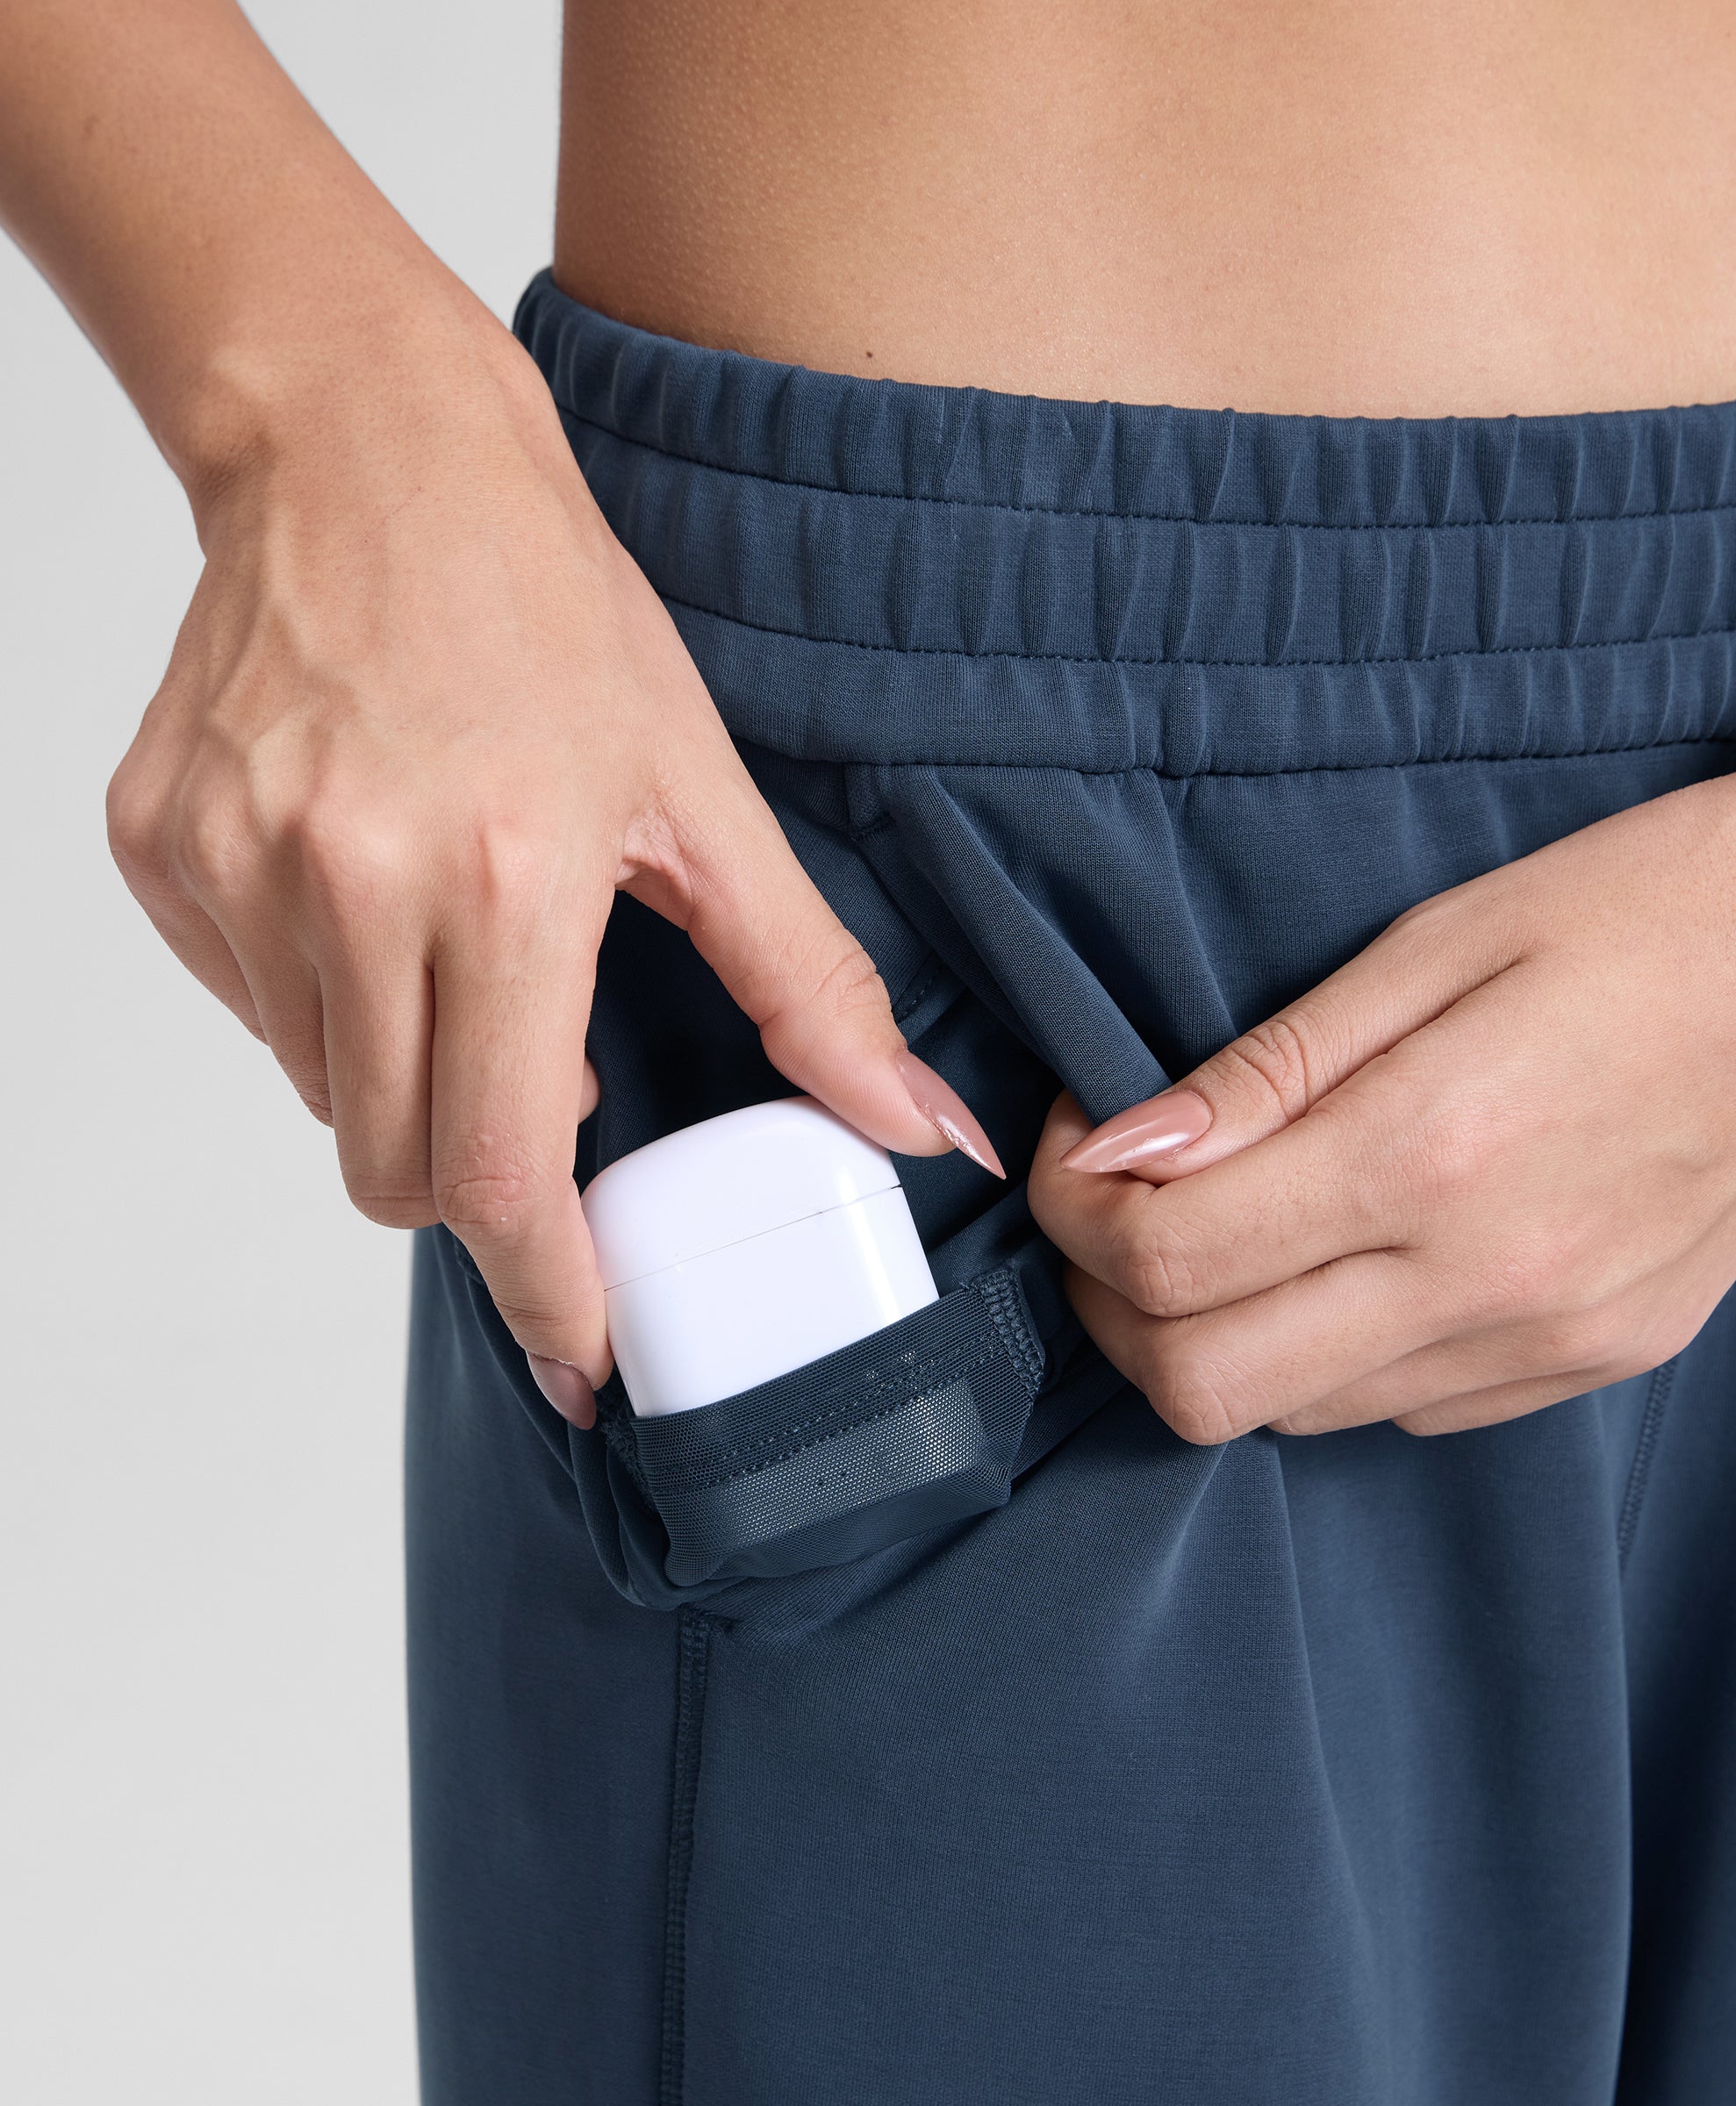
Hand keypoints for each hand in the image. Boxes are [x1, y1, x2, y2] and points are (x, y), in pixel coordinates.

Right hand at [107, 316, 997, 1425]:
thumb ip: (807, 984)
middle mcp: (349, 884)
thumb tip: (909, 1124)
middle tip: (535, 1094)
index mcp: (503, 882)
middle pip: (398, 1171)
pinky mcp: (163, 847)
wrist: (362, 449)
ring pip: (321, 1095)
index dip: (545, 1295)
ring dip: (401, 1072)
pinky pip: (249, 1005)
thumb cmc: (545, 608)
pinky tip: (368, 887)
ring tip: (452, 939)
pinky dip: (320, 996)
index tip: (580, 1362)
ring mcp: (237, 866)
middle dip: (476, 1182)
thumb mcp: (703, 796)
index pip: (502, 1174)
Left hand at [1029, 768, 1735, 1439]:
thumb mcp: (1439, 943)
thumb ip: (1267, 1067)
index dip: (1074, 1206)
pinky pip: (1395, 1411)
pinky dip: (1322, 1354)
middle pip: (1200, 1384)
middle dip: (1107, 1304)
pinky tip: (1338, 1259)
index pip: (1166, 1260)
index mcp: (1432, 1155)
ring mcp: (1545, 1344)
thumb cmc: (1642, 916)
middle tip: (1112, 1204)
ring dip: (1210, 1336)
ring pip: (1288, 1417)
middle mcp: (1487, 1283)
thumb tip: (1121, 1144)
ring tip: (1221, 1223)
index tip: (1082, 1133)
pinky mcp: (1588, 1365)